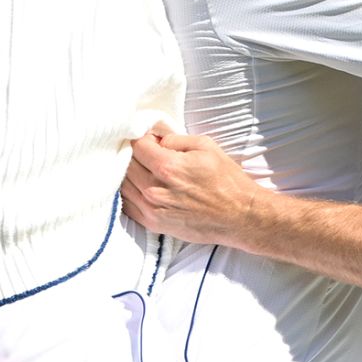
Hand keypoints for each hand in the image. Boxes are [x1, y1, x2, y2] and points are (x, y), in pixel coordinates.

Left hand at [121, 130, 266, 246]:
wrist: (238, 215)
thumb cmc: (226, 180)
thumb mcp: (206, 146)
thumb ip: (176, 139)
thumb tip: (157, 138)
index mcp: (168, 167)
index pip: (136, 145)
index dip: (141, 137)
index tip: (149, 138)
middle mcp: (154, 189)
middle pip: (126, 164)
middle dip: (133, 154)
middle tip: (147, 151)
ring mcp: (152, 209)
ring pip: (123, 185)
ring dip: (129, 173)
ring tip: (145, 168)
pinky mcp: (153, 224)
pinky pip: (127, 205)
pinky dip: (130, 193)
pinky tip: (141, 187)